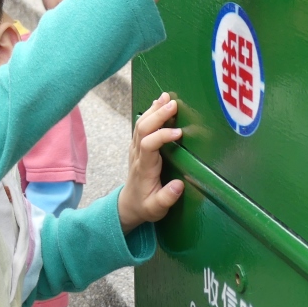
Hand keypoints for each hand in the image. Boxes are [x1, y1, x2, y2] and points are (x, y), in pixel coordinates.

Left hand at [117, 92, 184, 231]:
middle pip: (143, 128)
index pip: (148, 145)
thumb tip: (178, 185)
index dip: (162, 136)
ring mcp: (135, 148)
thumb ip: (166, 198)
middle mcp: (138, 154)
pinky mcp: (138, 145)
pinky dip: (151, 112)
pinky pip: (142, 125)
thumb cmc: (145, 206)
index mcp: (144, 167)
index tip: (178, 133)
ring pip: (141, 124)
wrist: (129, 204)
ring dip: (154, 110)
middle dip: (157, 115)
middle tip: (174, 105)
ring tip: (167, 97)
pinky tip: (159, 103)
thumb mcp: (156, 209)